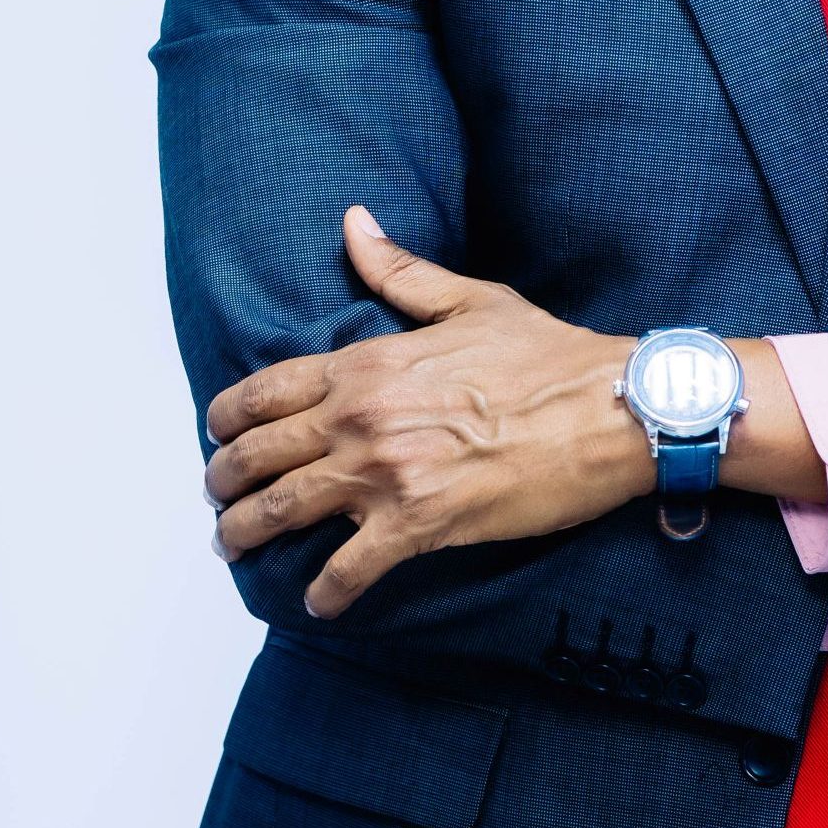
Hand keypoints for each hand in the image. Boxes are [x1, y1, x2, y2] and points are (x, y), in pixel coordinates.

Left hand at [203, 205, 654, 617]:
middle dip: (223, 482)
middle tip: (218, 500)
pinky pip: (349, 570)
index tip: (218, 436)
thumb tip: (353, 223)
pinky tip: (320, 605)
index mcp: (368, 363)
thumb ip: (398, 270)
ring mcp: (386, 475)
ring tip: (234, 546)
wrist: (610, 409)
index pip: (264, 391)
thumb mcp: (468, 300)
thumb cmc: (549, 357)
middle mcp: (361, 418)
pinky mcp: (420, 525)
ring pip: (282, 513)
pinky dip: (326, 594)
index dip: (227, 419)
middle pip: (257, 456)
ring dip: (245, 534)